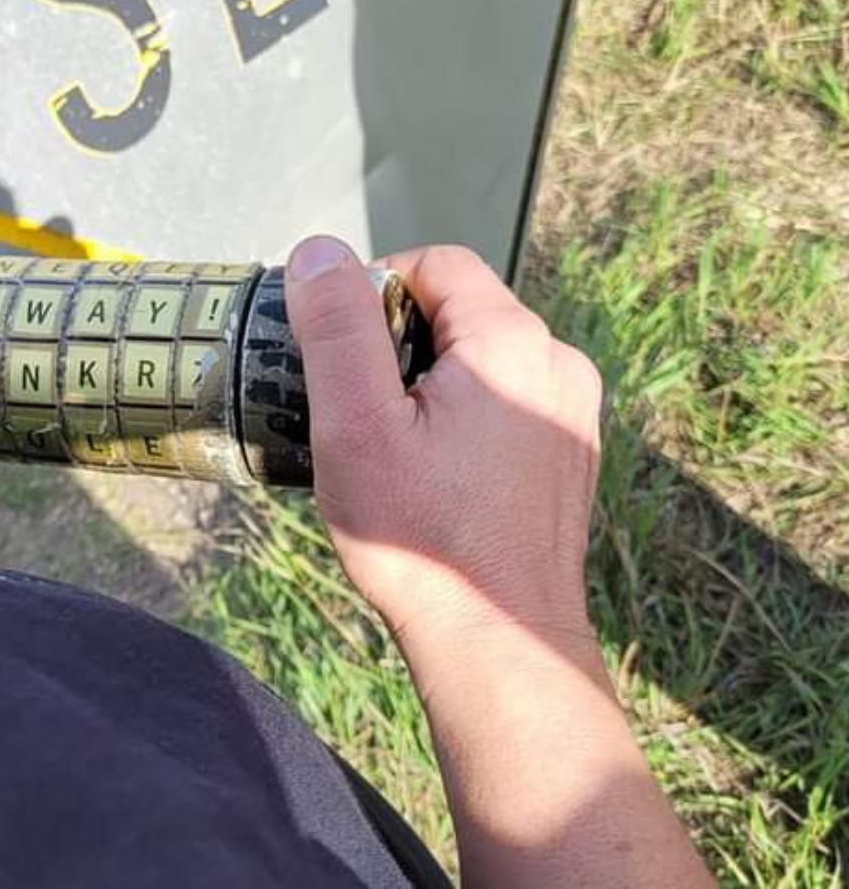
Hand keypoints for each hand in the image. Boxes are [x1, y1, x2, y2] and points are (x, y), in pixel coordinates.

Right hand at [285, 238, 713, 886]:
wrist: (500, 643)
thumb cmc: (421, 538)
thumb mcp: (355, 425)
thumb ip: (337, 329)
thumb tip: (319, 251)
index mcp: (511, 340)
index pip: (434, 263)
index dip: (370, 290)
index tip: (333, 353)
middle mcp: (558, 362)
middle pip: (458, 312)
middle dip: (395, 344)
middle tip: (349, 411)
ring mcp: (574, 412)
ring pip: (481, 361)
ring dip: (426, 386)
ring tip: (386, 451)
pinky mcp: (570, 456)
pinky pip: (505, 406)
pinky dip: (460, 421)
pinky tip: (430, 479)